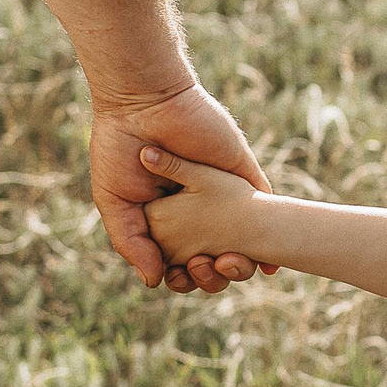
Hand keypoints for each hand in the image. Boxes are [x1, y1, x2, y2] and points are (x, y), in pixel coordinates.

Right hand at [88, 81, 270, 291]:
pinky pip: (265, 209)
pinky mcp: (244, 175)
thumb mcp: (116, 203)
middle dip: (211, 276)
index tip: (177, 277)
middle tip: (201, 268)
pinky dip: (270, 240)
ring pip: (242, 242)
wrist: (142, 104)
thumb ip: (132, 243)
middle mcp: (197, 210)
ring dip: (239, 265)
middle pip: (212, 258)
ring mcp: (224, 193)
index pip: (179, 262)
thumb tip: (154, 282)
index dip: (182, 277)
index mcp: (165, 218)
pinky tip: (270, 266)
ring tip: (227, 264)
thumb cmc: (119, 149)